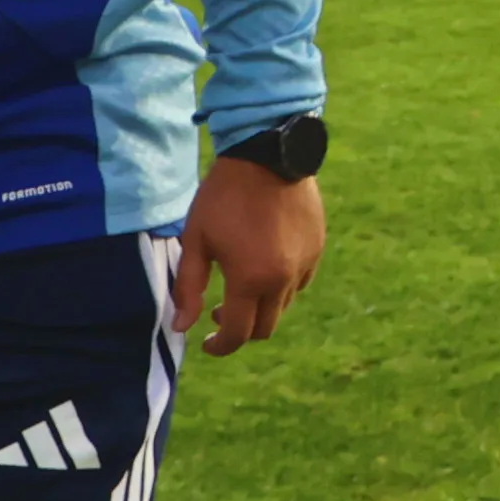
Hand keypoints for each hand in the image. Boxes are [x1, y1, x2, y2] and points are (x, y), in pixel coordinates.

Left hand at [174, 152, 321, 357]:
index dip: (220, 346)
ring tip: (241, 286)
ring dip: (261, 307)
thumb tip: (182, 326)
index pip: (237, 333)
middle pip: (264, 328)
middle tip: (218, 314)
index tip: (207, 343)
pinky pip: (299, 283)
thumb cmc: (223, 196)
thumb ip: (188, 287)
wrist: (268, 154)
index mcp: (249, 280)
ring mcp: (304, 265)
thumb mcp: (196, 239)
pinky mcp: (316, 249)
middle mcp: (282, 280)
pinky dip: (281, 287)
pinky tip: (266, 266)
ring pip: (283, 306)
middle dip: (240, 330)